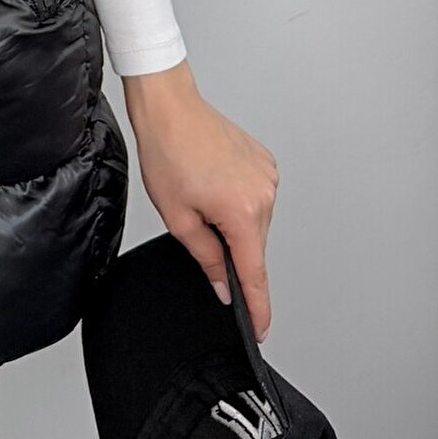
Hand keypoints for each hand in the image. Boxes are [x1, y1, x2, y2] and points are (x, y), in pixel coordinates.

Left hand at [121, 58, 278, 340]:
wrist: (171, 109)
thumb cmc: (169, 154)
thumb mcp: (178, 218)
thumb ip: (206, 258)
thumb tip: (224, 286)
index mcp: (243, 213)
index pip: (254, 275)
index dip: (257, 307)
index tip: (260, 329)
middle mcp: (265, 195)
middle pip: (253, 246)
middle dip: (229, 248)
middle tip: (197, 221)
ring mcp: (268, 178)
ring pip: (254, 222)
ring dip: (232, 221)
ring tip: (201, 193)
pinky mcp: (266, 163)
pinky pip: (255, 197)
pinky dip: (237, 200)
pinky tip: (214, 182)